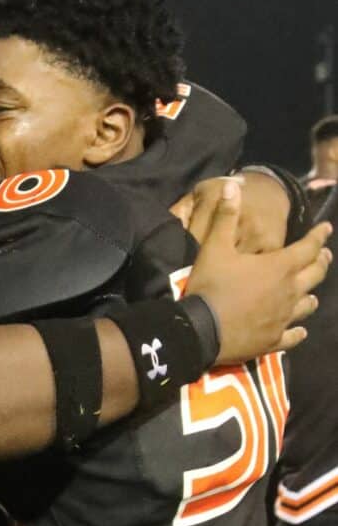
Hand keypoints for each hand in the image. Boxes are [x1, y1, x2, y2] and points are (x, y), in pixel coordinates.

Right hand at [185, 179, 331, 361]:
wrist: (201, 330)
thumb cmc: (211, 286)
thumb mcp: (214, 247)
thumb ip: (226, 216)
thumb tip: (232, 185)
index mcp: (279, 266)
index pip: (308, 247)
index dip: (319, 236)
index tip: (326, 228)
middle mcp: (289, 292)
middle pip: (315, 275)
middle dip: (321, 262)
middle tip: (324, 255)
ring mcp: (283, 318)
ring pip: (307, 305)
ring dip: (310, 296)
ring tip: (311, 293)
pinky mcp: (274, 341)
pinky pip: (293, 336)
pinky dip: (298, 332)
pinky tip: (299, 331)